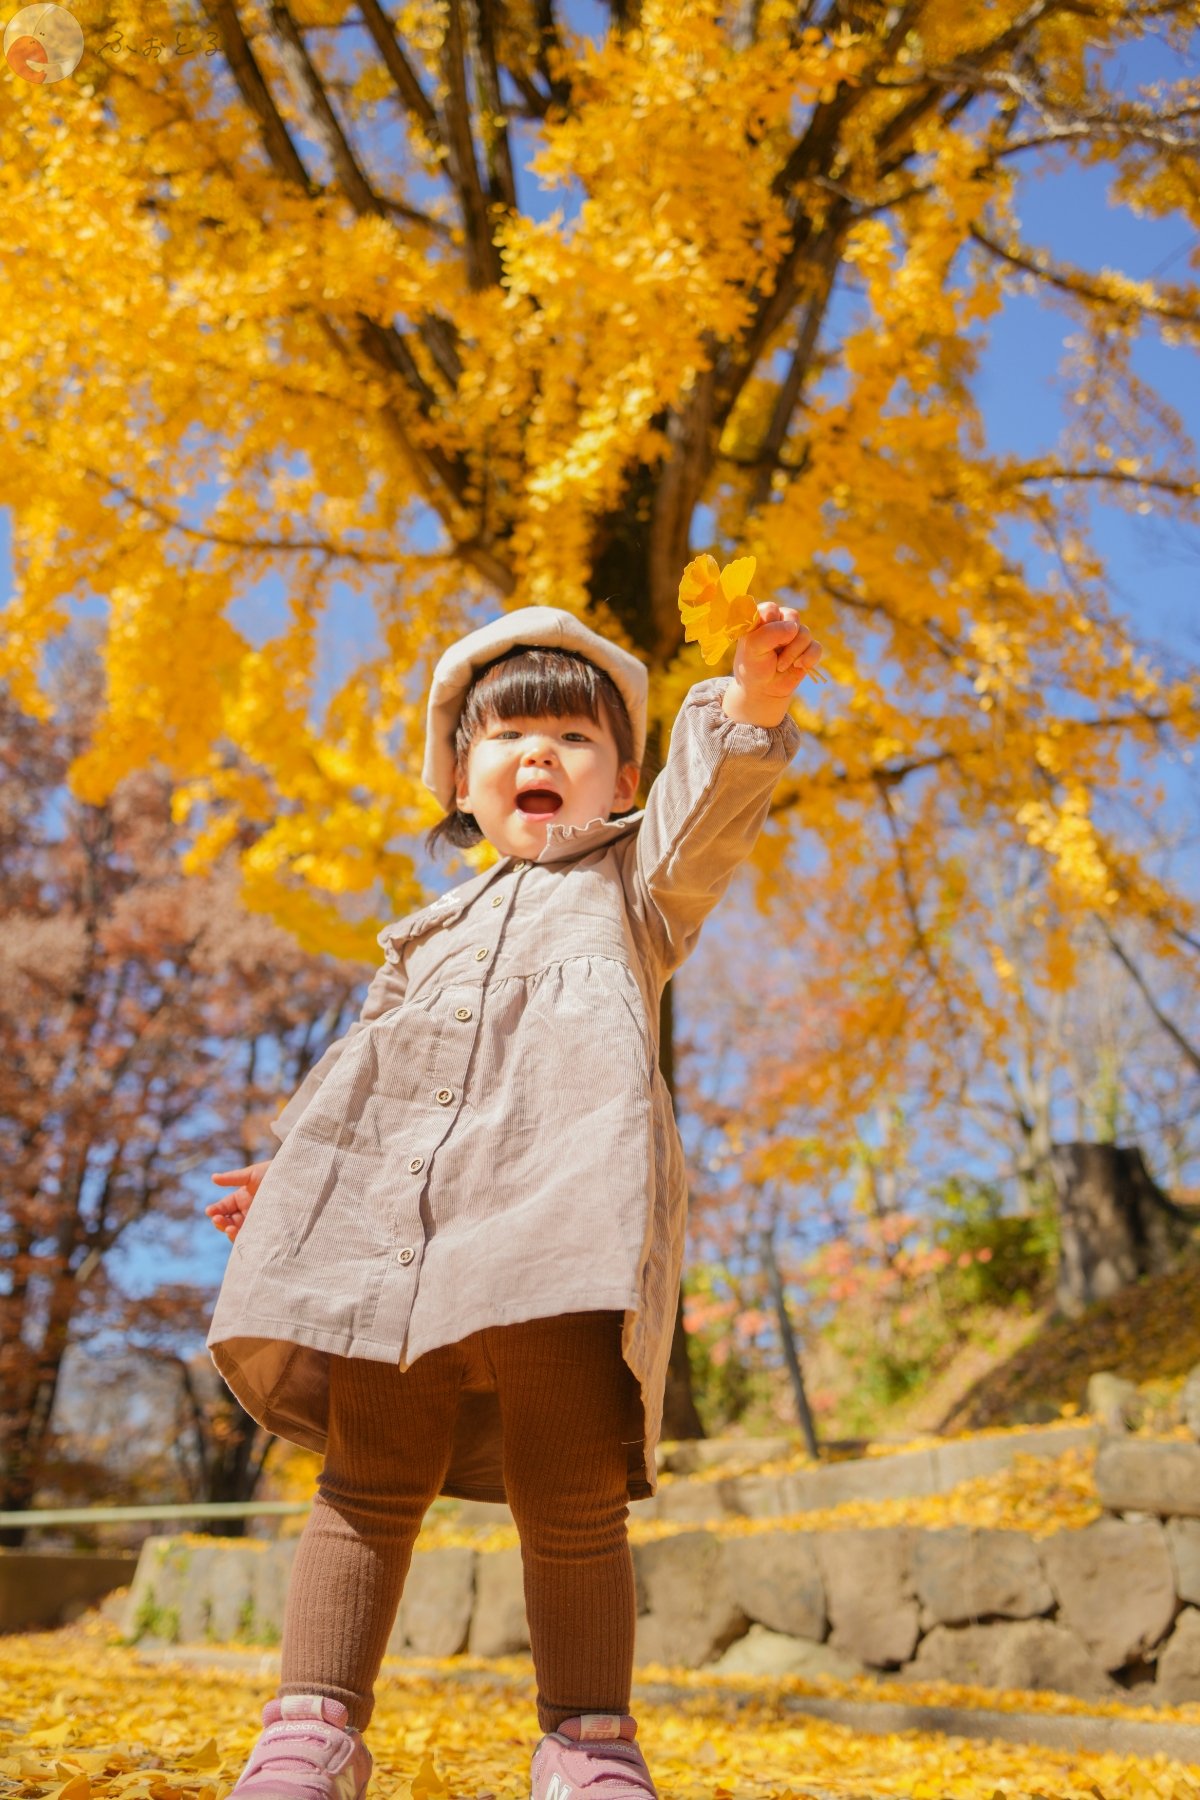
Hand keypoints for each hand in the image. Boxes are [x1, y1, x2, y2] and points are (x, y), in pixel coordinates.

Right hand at [206, 1160, 271, 1241]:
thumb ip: (233, 1178)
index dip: (215, 1210)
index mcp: (242, 1198)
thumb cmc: (276, 1172)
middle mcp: (248, 1212)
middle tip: (218, 1220)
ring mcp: (258, 1222)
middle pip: (228, 1222)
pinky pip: (254, 1239)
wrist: (298, 1177)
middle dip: (220, 1222)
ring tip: (229, 1229)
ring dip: (230, 1232)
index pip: (223, 1207)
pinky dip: (246, 1240)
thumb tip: (213, 1178)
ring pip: (239, 1233)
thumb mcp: (253, 1174)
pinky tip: (242, 1236)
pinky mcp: (269, 1230)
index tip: (210, 1212)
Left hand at [723, 602, 822, 726]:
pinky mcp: (808, 648)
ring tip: (780, 666)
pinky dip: (807, 659)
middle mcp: (780, 622)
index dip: (770, 622)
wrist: (763, 690)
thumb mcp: (753, 649)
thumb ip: (770, 634)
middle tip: (773, 654)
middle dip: (785, 639)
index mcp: (763, 617)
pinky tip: (798, 666)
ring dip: (792, 653)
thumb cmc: (753, 666)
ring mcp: (796, 635)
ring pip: (805, 633)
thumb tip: (794, 627)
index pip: (771, 608)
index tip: (762, 640)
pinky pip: (816, 647)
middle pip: (793, 616)